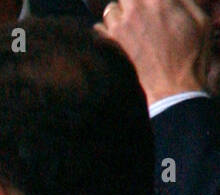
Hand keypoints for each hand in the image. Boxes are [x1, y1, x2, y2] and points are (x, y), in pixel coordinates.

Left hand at [98, 0, 214, 102]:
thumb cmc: (191, 53)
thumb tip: (169, 0)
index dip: (149, 1)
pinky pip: (97, 28)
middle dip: (133, 3)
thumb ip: (182, 2)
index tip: (151, 8)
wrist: (173, 84)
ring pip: (110, 9)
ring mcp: (121, 26)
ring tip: (128, 25)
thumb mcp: (199, 20)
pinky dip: (103, 31)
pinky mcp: (111, 43)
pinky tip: (115, 37)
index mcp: (160, 0)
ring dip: (118, 15)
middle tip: (140, 13)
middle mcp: (137, 9)